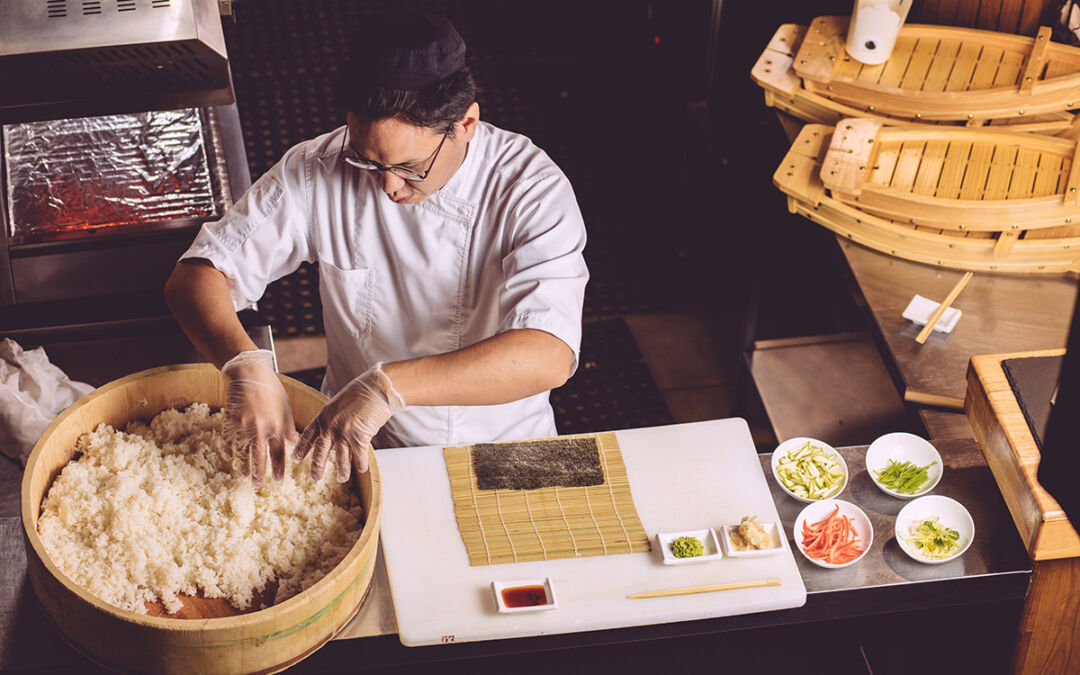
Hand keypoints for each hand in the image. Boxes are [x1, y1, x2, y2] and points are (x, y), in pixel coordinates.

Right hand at [221, 349, 298, 485]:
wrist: (249, 373)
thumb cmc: (272, 389)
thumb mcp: (286, 407)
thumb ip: (290, 427)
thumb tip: (295, 443)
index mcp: (276, 427)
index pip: (278, 454)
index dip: (278, 469)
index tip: (278, 481)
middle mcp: (260, 429)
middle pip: (258, 458)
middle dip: (258, 474)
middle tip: (257, 485)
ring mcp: (243, 427)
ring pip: (241, 453)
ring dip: (242, 466)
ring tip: (244, 475)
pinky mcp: (229, 422)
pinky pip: (227, 441)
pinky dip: (228, 451)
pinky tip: (230, 457)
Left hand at [294, 362, 405, 481]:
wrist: (377, 387)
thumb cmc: (362, 390)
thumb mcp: (340, 402)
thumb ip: (335, 417)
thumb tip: (337, 430)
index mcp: (324, 415)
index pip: (308, 435)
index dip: (302, 448)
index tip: (296, 458)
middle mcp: (331, 426)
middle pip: (320, 452)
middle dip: (317, 467)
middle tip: (314, 477)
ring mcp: (344, 433)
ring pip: (341, 459)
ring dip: (342, 471)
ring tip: (341, 479)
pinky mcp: (359, 438)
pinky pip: (359, 457)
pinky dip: (361, 464)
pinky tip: (362, 469)